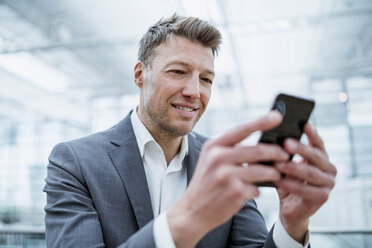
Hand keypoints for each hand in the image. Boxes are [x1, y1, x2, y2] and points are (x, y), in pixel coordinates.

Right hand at [167, 111, 289, 247]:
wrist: (192, 211)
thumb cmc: (207, 183)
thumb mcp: (211, 160)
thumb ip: (231, 150)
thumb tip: (263, 144)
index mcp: (214, 146)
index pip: (242, 129)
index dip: (262, 121)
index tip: (277, 115)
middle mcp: (219, 158)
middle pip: (258, 150)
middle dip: (277, 152)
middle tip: (286, 155)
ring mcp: (227, 175)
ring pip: (263, 171)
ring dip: (273, 174)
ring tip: (275, 175)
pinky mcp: (235, 192)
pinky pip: (257, 188)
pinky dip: (256, 190)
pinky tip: (249, 191)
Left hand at [275, 123, 336, 243]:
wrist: (289, 209)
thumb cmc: (286, 182)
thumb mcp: (283, 165)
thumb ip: (280, 153)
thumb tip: (264, 138)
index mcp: (321, 157)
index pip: (318, 142)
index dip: (312, 133)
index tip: (304, 123)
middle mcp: (329, 168)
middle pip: (316, 156)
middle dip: (300, 148)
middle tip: (285, 142)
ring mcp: (329, 184)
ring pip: (311, 173)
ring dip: (293, 168)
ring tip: (277, 164)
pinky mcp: (323, 197)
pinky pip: (306, 190)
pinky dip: (291, 184)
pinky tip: (278, 180)